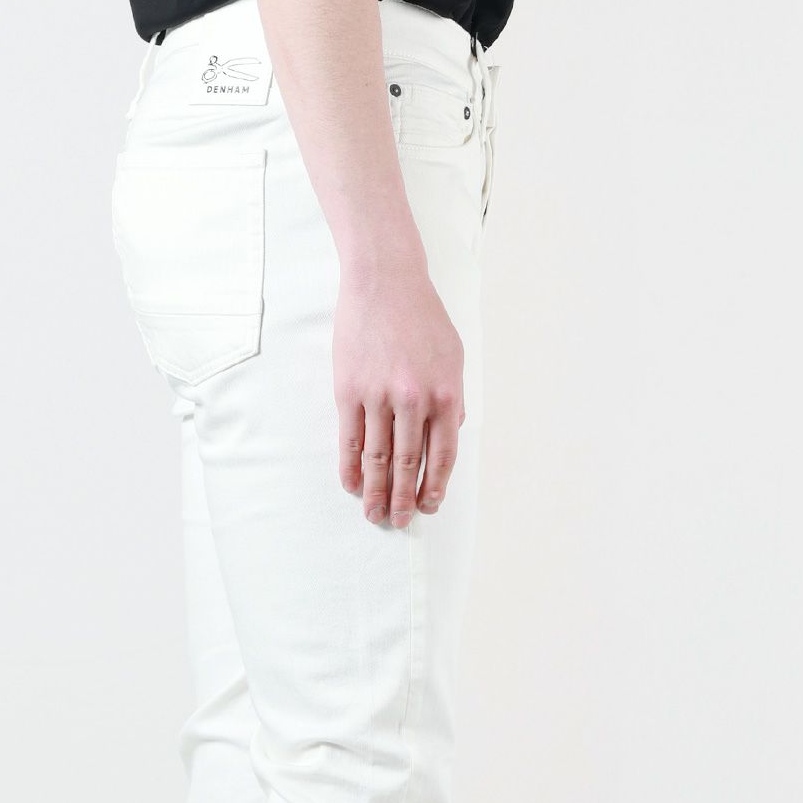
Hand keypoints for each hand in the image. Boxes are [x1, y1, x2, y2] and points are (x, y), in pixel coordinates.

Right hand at [333, 262, 464, 526]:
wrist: (384, 281)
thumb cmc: (421, 317)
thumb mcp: (453, 356)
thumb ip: (453, 397)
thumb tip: (451, 432)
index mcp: (444, 394)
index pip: (442, 455)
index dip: (435, 486)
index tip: (429, 505)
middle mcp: (413, 400)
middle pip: (408, 464)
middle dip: (403, 499)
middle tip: (399, 522)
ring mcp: (379, 396)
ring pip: (377, 458)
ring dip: (376, 492)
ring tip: (374, 515)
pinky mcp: (349, 391)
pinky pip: (349, 440)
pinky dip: (350, 468)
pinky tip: (351, 486)